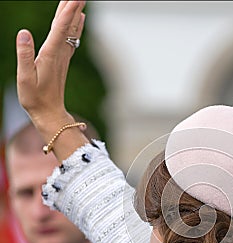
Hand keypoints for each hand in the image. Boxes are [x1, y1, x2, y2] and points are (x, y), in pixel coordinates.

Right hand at [16, 1, 85, 136]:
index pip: (60, 28)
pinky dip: (75, 25)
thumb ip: (24, 56)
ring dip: (75, 13)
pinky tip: (80, 19)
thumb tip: (24, 33)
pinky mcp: (62, 61)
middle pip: (68, 26)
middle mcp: (60, 54)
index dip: (67, 11)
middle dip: (74, 7)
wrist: (49, 113)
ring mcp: (63, 57)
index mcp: (50, 55)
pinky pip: (71, 38)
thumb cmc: (35, 99)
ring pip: (71, 30)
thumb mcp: (25, 79)